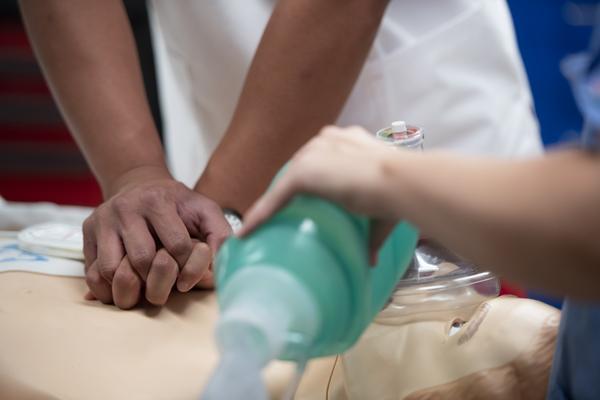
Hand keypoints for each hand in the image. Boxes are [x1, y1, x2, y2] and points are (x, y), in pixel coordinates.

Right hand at [83, 166, 230, 304]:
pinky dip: (107, 289)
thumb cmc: (178, 204)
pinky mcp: (86, 232)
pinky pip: (91, 272)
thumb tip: (218, 271)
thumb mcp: (205, 210)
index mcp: (158, 201)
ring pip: (112, 269)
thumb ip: (221, 235)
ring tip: (145, 288)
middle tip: (166, 287)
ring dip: (130, 287)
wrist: (140, 183)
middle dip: (157, 280)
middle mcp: (126, 208)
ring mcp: (102, 220)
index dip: (187, 268)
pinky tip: (124, 287)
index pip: (175, 246)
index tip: (188, 277)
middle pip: (141, 261)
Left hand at [239, 126, 400, 260]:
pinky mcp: (302, 172)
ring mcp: (313, 154)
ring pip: (284, 182)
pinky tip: (248, 232)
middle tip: (280, 215)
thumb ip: (371, 234)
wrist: (399, 184)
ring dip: (269, 204)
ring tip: (256, 226)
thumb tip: (373, 261)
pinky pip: (275, 197)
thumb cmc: (397, 195)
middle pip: (300, 167)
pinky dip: (261, 215)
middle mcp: (328, 140)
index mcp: (349, 141)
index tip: (308, 199)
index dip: (313, 180)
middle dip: (289, 190)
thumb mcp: (381, 212)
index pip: (322, 159)